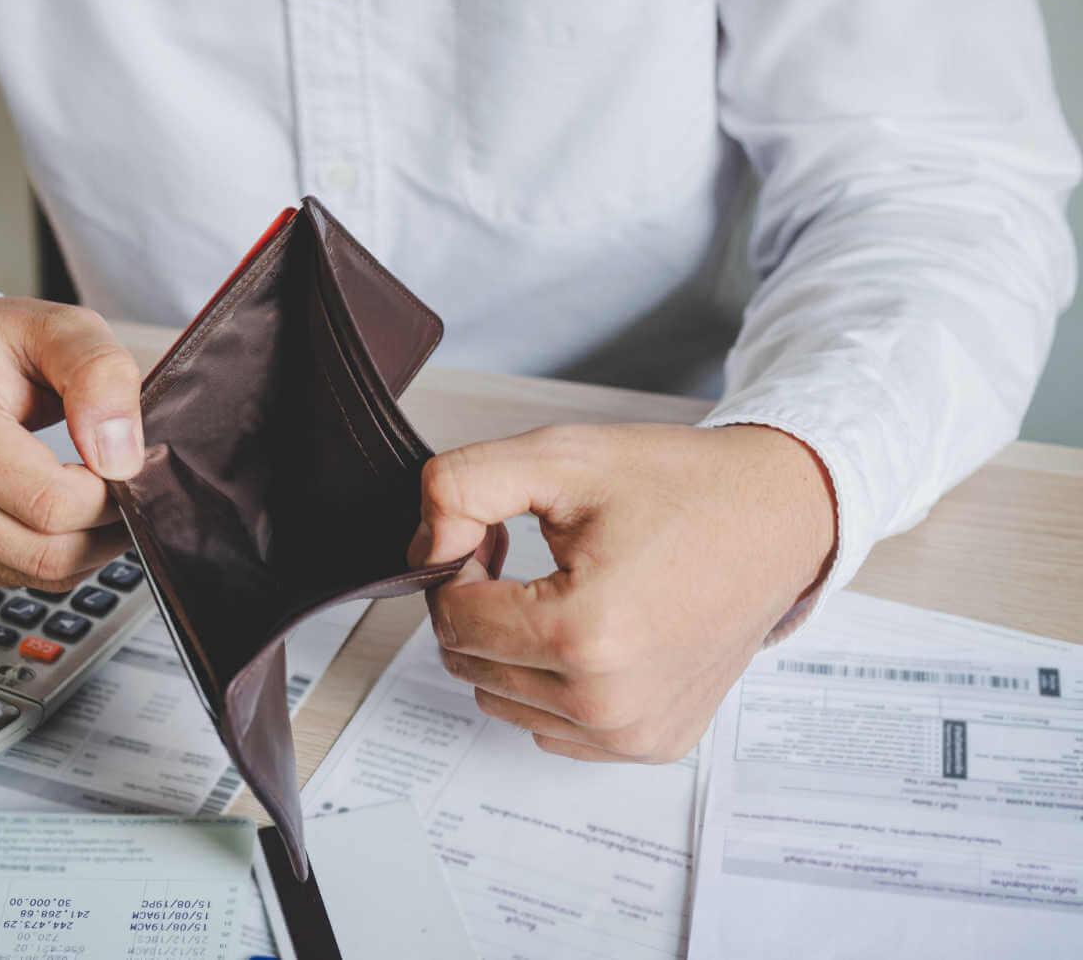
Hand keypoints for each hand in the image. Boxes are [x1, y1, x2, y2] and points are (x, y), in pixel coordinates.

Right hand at [0, 296, 143, 587]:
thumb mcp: (56, 325)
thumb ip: (100, 375)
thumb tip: (121, 459)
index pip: (49, 503)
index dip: (108, 494)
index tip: (122, 460)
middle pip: (45, 552)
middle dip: (104, 527)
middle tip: (123, 485)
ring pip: (36, 575)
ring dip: (87, 545)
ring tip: (97, 493)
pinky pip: (18, 579)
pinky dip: (55, 555)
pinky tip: (59, 511)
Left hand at [410, 423, 835, 762]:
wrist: (778, 518)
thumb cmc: (677, 486)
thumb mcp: (559, 456)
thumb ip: (461, 488)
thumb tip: (423, 551)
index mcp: (584, 635)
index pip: (452, 618)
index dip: (457, 566)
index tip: (494, 535)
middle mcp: (608, 703)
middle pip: (470, 663)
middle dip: (478, 604)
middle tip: (522, 556)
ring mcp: (632, 734)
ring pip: (500, 699)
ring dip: (508, 645)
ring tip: (559, 588)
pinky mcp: (651, 745)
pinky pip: (549, 726)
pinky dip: (547, 681)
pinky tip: (589, 629)